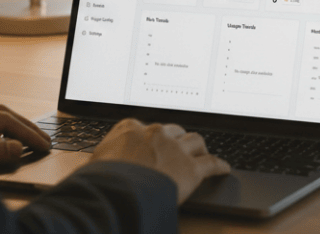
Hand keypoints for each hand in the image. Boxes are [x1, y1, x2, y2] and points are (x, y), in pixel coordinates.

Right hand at [91, 118, 229, 203]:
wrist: (116, 192)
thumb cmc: (101, 180)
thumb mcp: (95, 163)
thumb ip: (105, 157)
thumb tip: (98, 167)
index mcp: (130, 128)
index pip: (147, 128)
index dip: (154, 137)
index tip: (156, 142)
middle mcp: (155, 133)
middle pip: (174, 131)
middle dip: (177, 140)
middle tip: (179, 150)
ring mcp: (175, 148)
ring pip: (195, 141)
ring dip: (198, 148)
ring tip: (200, 154)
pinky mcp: (191, 168)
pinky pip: (212, 163)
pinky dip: (220, 166)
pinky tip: (224, 169)